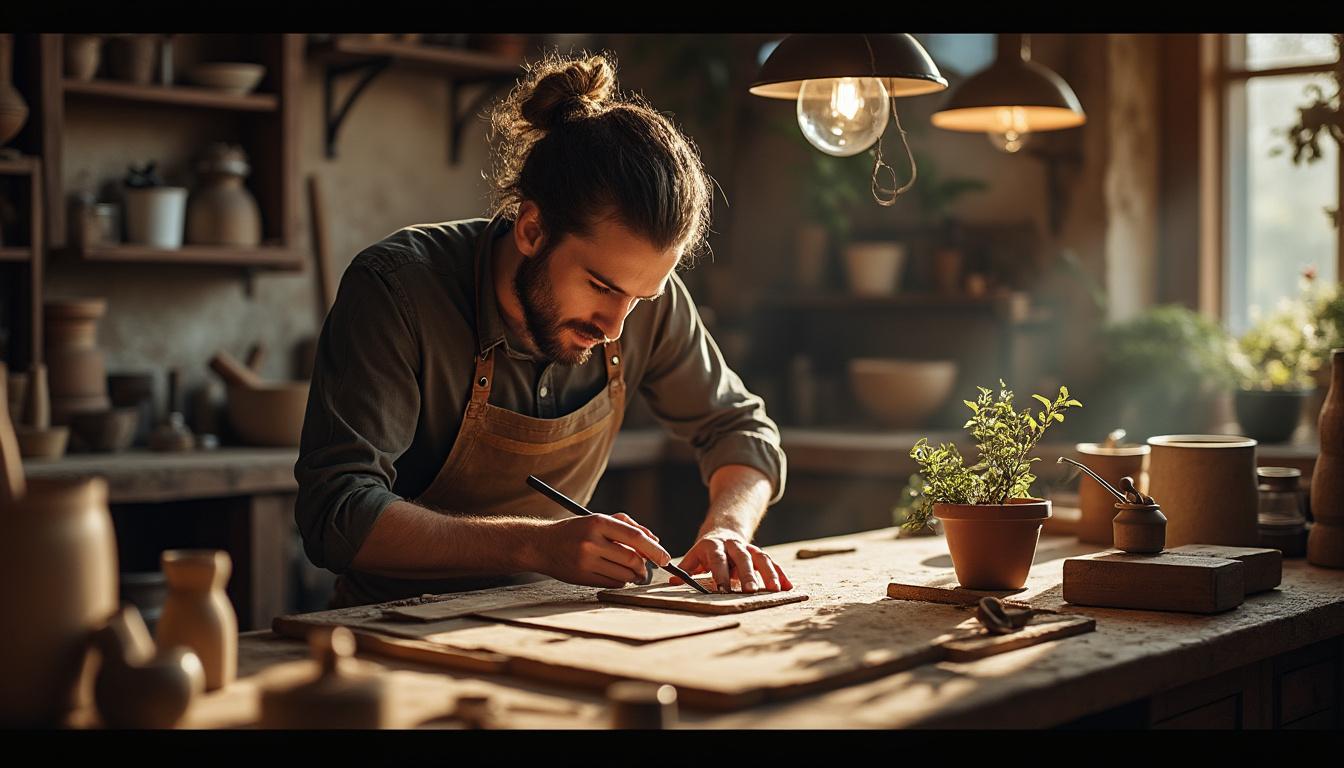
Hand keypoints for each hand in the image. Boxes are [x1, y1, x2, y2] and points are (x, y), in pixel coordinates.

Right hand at [532, 512, 669, 588]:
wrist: (542, 545)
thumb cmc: (575, 530)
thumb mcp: (598, 519)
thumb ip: (627, 525)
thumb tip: (654, 539)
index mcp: (598, 522)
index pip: (635, 537)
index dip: (654, 549)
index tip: (665, 558)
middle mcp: (592, 542)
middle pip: (632, 559)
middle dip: (644, 566)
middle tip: (646, 568)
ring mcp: (586, 561)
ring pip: (624, 574)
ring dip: (634, 575)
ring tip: (632, 571)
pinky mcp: (582, 578)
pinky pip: (612, 583)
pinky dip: (621, 581)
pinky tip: (615, 574)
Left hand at [669, 529, 792, 592]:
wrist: (724, 531)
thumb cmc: (706, 552)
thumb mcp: (694, 557)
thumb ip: (686, 570)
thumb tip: (672, 582)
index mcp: (713, 545)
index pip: (717, 559)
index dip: (720, 573)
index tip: (723, 589)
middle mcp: (733, 545)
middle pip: (742, 558)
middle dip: (747, 574)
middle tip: (750, 591)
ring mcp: (748, 548)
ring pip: (761, 558)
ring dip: (769, 574)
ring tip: (775, 590)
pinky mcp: (760, 554)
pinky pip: (772, 563)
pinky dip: (781, 574)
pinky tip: (788, 587)